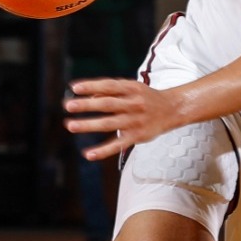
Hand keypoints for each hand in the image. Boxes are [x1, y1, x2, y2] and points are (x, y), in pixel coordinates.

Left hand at [65, 78, 190, 160]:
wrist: (172, 110)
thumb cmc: (146, 97)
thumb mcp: (132, 87)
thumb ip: (111, 91)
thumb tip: (88, 97)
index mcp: (131, 89)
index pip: (109, 86)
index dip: (91, 86)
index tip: (74, 88)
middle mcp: (134, 104)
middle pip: (107, 104)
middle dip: (87, 105)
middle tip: (68, 106)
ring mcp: (135, 121)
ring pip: (109, 124)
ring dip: (88, 125)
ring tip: (70, 125)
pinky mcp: (137, 137)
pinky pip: (118, 145)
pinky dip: (103, 151)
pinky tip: (88, 154)